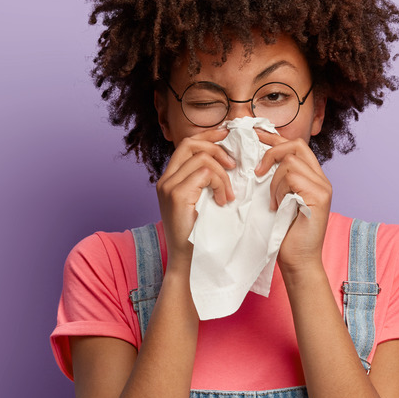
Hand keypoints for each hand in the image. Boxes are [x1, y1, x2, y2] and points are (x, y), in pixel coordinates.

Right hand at [156, 128, 235, 270]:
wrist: (187, 262)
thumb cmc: (199, 235)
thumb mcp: (201, 203)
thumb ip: (205, 183)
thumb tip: (229, 162)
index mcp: (170, 179)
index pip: (186, 145)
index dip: (207, 136)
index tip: (226, 135)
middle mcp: (165, 180)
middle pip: (190, 143)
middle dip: (216, 146)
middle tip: (233, 164)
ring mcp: (169, 186)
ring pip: (203, 159)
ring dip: (223, 175)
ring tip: (228, 195)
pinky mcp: (177, 195)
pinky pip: (206, 174)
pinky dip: (221, 184)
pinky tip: (223, 200)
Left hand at [254, 130, 331, 274]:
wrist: (298, 261)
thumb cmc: (284, 234)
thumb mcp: (277, 199)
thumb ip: (276, 179)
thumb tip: (257, 160)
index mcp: (312, 177)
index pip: (295, 146)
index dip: (274, 137)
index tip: (254, 134)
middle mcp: (321, 179)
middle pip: (296, 145)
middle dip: (272, 152)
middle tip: (256, 171)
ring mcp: (323, 186)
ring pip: (290, 162)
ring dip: (274, 181)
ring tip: (273, 203)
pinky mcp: (320, 196)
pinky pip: (292, 177)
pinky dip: (279, 190)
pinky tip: (278, 207)